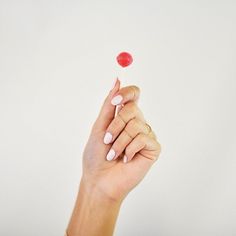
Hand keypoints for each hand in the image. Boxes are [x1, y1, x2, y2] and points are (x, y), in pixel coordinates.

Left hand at [82, 79, 160, 201]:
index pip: (134, 95)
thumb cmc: (97, 155)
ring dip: (120, 141)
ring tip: (114, 153)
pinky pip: (143, 139)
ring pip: (136, 125)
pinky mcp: (153, 148)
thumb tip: (117, 80)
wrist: (100, 180)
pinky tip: (126, 159)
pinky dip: (129, 149)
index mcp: (125, 116)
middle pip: (133, 109)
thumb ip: (109, 104)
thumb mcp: (99, 125)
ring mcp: (146, 135)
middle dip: (115, 125)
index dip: (127, 93)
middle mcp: (137, 123)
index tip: (115, 101)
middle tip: (107, 139)